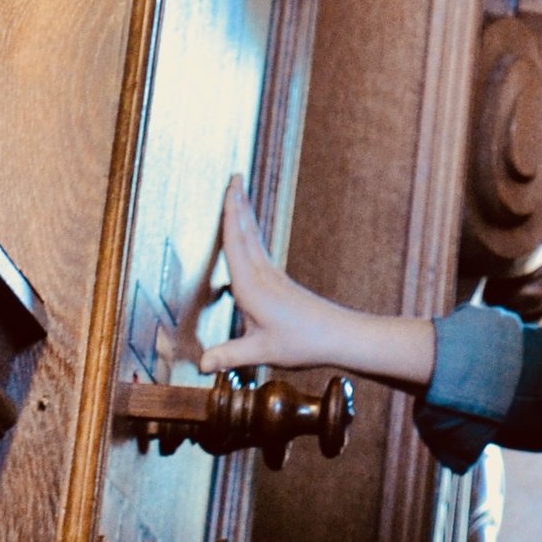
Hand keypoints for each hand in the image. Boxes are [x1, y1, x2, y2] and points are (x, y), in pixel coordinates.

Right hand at [199, 175, 363, 376]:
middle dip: (238, 204)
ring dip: (244, 217)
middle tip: (234, 176)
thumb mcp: (262, 352)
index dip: (230, 215)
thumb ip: (229, 355)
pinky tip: (245, 240)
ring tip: (237, 197)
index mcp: (253, 286)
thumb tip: (202, 364)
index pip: (236, 243)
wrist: (339, 337)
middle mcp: (263, 276)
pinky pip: (258, 253)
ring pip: (253, 240)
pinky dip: (249, 238)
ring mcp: (273, 278)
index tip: (229, 188)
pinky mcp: (279, 284)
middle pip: (246, 233)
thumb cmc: (304, 342)